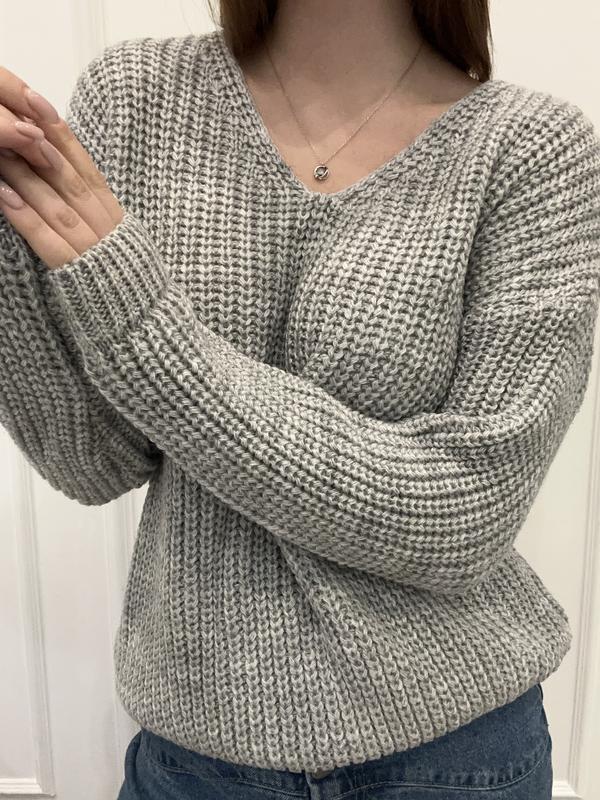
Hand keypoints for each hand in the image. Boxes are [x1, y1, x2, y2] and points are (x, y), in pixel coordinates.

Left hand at [0, 63, 122, 268]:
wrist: (149, 328)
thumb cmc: (130, 288)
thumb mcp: (122, 244)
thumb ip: (99, 216)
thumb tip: (70, 187)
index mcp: (117, 217)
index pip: (87, 167)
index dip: (62, 136)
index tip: (40, 106)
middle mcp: (106, 227)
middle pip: (68, 178)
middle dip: (38, 144)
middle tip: (12, 118)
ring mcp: (93, 249)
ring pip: (55, 202)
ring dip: (23, 174)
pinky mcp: (77, 274)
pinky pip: (47, 240)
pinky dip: (24, 216)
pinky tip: (3, 194)